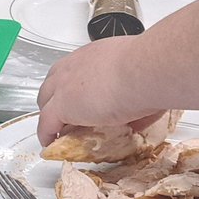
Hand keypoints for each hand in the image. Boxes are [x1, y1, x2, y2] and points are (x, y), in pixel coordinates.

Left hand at [36, 37, 165, 146]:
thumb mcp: (143, 84)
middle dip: (56, 99)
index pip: (75, 71)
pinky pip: (46, 123)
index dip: (74, 88)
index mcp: (95, 56)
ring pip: (46, 100)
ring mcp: (64, 84)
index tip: (80, 100)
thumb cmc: (152, 72)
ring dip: (50, 115)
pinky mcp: (62, 105)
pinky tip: (49, 142)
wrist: (146, 70)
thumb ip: (134, 104)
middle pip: (54, 83)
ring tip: (55, 130)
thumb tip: (136, 124)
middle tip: (65, 116)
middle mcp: (75, 65)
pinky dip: (47, 134)